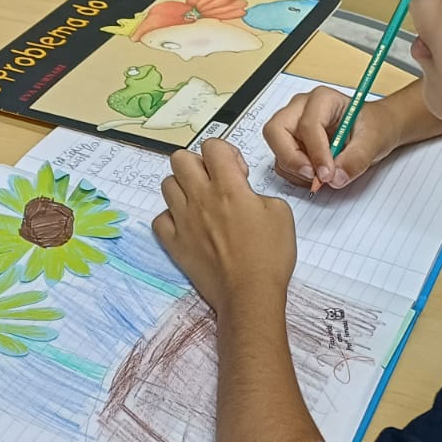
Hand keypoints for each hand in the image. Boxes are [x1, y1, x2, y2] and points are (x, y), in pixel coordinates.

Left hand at [153, 139, 295, 315]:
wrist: (250, 294)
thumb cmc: (270, 256)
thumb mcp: (281, 212)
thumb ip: (258, 193)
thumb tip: (244, 195)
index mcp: (228, 187)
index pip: (212, 146)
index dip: (226, 152)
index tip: (237, 172)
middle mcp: (200, 198)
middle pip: (180, 159)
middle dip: (198, 164)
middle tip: (214, 182)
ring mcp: (183, 221)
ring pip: (167, 184)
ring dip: (183, 187)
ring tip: (200, 202)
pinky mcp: (174, 243)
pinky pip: (160, 219)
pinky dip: (170, 218)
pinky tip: (187, 225)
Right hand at [264, 85, 400, 188]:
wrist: (376, 131)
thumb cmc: (374, 127)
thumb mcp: (373, 141)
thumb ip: (356, 159)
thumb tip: (335, 178)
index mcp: (322, 99)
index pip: (308, 125)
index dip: (316, 152)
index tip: (327, 174)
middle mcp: (301, 109)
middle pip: (276, 131)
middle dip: (291, 158)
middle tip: (313, 176)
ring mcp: (293, 126)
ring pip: (277, 149)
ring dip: (295, 170)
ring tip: (323, 176)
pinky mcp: (291, 144)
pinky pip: (282, 162)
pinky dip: (296, 175)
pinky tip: (318, 176)